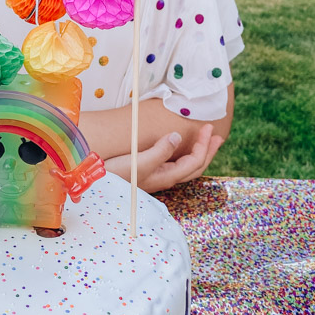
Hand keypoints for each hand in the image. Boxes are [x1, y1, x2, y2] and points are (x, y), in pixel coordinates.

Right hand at [104, 123, 223, 193]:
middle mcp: (165, 178)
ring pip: (186, 167)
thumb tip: (177, 137)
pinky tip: (181, 151)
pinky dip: (185, 156)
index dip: (204, 145)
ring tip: (206, 142)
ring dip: (198, 153)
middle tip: (217, 136)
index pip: (194, 161)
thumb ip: (160, 150)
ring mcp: (157, 177)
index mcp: (167, 176)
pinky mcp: (149, 174)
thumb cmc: (117, 175)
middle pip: (195, 167)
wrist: (97, 188)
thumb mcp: (139, 162)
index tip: (208, 127)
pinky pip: (175, 165)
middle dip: (208, 151)